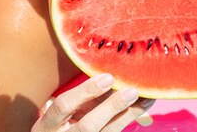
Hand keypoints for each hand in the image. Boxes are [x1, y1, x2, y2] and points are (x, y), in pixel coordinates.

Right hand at [32, 74, 155, 131]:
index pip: (63, 106)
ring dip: (129, 113)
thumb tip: (103, 70)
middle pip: (89, 126)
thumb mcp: (55, 113)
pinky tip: (143, 105)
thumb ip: (75, 97)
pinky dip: (129, 116)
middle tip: (132, 90)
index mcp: (47, 125)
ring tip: (148, 96)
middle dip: (112, 107)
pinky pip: (114, 131)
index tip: (107, 77)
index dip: (85, 92)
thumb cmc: (55, 124)